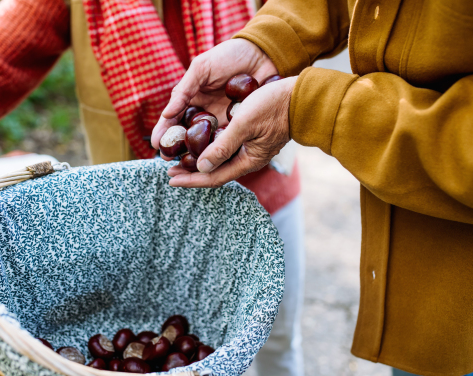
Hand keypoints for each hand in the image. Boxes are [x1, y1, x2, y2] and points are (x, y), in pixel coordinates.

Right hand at [152, 39, 278, 158]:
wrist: (263, 53)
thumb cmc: (229, 56)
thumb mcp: (202, 68)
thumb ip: (184, 90)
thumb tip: (165, 114)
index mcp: (192, 99)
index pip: (174, 119)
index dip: (164, 132)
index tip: (156, 144)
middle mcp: (205, 113)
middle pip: (187, 135)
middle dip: (177, 148)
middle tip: (167, 159)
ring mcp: (222, 121)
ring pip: (206, 142)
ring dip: (196, 154)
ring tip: (187, 164)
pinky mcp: (239, 125)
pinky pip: (228, 140)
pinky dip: (220, 150)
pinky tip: (213, 159)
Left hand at [167, 76, 296, 187]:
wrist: (302, 98)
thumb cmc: (273, 107)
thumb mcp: (243, 124)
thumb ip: (222, 147)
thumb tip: (201, 167)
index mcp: (248, 161)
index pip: (213, 178)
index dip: (191, 180)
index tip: (170, 178)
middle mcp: (248, 160)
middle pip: (215, 172)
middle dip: (191, 172)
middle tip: (170, 169)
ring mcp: (251, 150)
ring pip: (220, 161)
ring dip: (199, 161)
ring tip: (181, 157)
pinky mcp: (252, 139)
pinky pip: (226, 150)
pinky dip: (210, 149)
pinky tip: (200, 143)